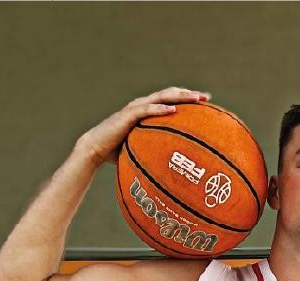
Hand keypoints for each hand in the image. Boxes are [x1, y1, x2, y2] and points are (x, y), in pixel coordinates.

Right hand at [80, 87, 211, 164]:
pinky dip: (160, 109)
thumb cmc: (116, 153)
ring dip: (179, 97)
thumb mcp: (140, 150)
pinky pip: (147, 110)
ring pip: (161, 97)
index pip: (169, 101)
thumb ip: (153, 151)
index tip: (204, 102)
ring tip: (195, 99)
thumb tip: (170, 168)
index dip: (186, 99)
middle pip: (169, 94)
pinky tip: (174, 110)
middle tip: (205, 97)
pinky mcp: (127, 115)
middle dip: (188, 94)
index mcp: (145, 111)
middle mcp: (142, 105)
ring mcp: (134, 108)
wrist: (94, 150)